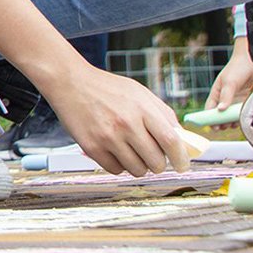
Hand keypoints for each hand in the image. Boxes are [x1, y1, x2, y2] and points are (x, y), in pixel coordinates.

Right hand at [39, 65, 191, 175]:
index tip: (183, 166)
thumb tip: (182, 140)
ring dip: (139, 166)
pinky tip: (114, 151)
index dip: (181, 158)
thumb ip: (162, 114)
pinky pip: (116, 170)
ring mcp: (108, 137)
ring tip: (131, 152)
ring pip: (137, 170)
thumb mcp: (139, 93)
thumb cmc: (107, 88)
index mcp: (142, 108)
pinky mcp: (92, 147)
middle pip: (156, 161)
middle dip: (158, 164)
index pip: (171, 141)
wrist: (70, 82)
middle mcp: (126, 124)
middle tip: (152, 157)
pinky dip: (119, 165)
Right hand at [204, 44, 252, 124]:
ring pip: (230, 114)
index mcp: (216, 93)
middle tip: (224, 128)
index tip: (212, 127)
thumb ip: (226, 96)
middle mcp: (223, 97)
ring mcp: (234, 99)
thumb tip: (220, 110)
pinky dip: (239, 117)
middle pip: (219, 114)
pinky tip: (241, 120)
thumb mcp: (230, 82)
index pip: (209, 109)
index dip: (209, 118)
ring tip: (233, 125)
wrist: (252, 61)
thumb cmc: (237, 68)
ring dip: (231, 121)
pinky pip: (240, 111)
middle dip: (220, 122)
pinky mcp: (243, 99)